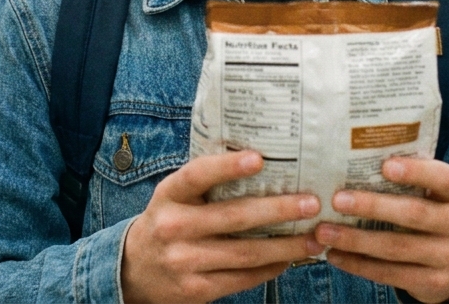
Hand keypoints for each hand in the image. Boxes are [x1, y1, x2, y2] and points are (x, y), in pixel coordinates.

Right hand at [122, 150, 320, 303]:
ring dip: (285, 246)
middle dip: (278, 210)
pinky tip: (289, 259)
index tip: (259, 158)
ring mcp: (184, 261)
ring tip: (313, 237)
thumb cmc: (168, 222)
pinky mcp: (196, 289)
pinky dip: (270, 268)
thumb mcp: (175, 197)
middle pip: (234, 217)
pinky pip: (242, 278)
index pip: (197, 175)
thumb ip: (206, 182)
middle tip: (311, 204)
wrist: (135, 270)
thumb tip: (264, 161)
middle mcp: (174, 227)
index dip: (227, 167)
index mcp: (169, 195)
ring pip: (245, 253)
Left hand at [312, 158, 448, 303]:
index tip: (385, 166)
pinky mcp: (435, 282)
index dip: (416, 171)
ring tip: (325, 232)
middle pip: (414, 214)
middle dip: (372, 207)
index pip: (443, 178)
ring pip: (397, 247)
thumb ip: (405, 180)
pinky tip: (335, 256)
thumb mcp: (427, 195)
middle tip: (337, 201)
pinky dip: (359, 265)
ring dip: (356, 240)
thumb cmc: (427, 214)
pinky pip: (391, 274)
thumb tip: (353, 161)